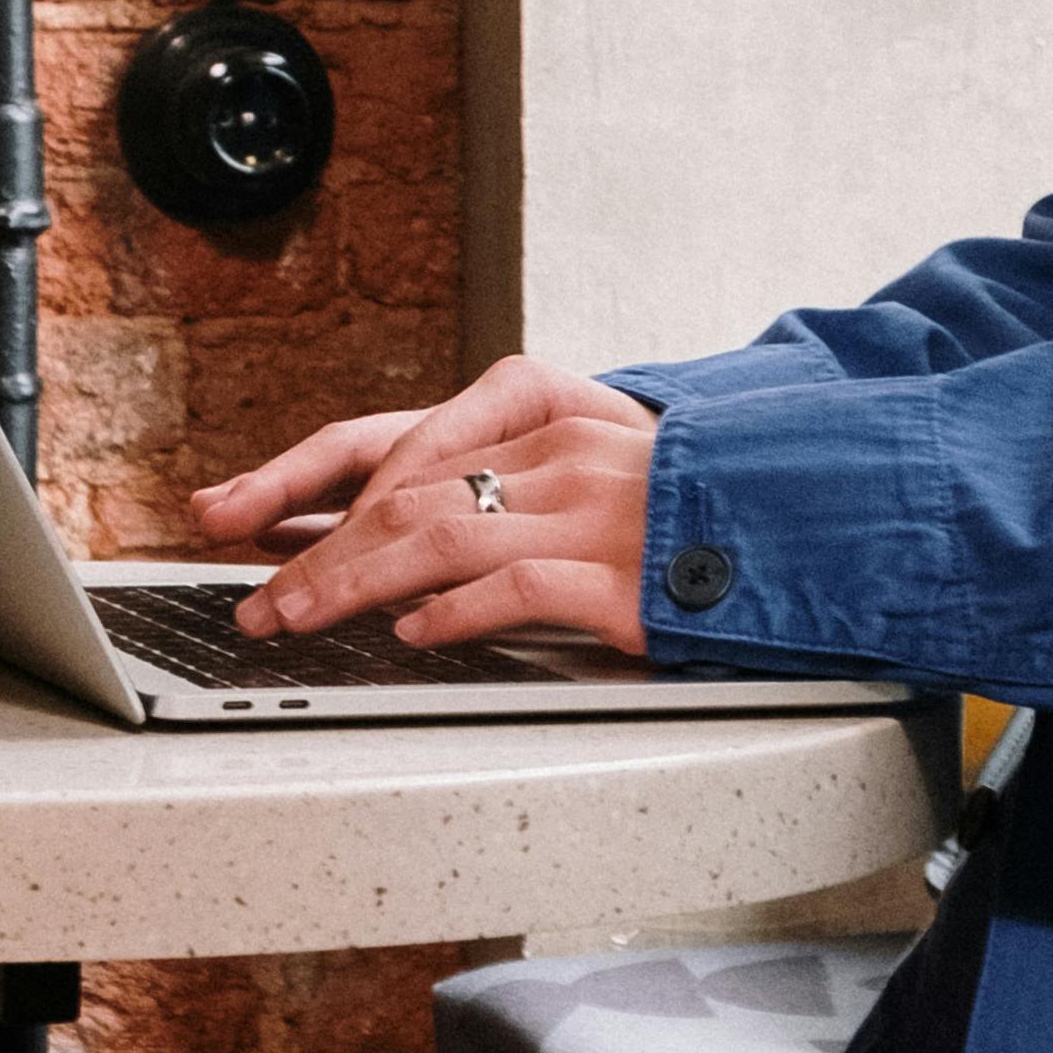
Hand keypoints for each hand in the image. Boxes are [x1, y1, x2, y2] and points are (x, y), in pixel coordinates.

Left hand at [193, 353, 660, 659]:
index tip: (229, 518)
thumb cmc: (695, 510)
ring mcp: (593, 512)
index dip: (298, 478)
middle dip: (311, 551)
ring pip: (442, 534)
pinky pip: (521, 585)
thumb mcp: (591, 467)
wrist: (822, 520)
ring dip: (354, 582)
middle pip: (401, 494)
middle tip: (255, 606)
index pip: (390, 442)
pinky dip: (458, 611)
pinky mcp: (628, 576)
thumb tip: (387, 536)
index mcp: (540, 415)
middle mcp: (559, 453)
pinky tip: (415, 636)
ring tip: (299, 621)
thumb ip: (502, 481)